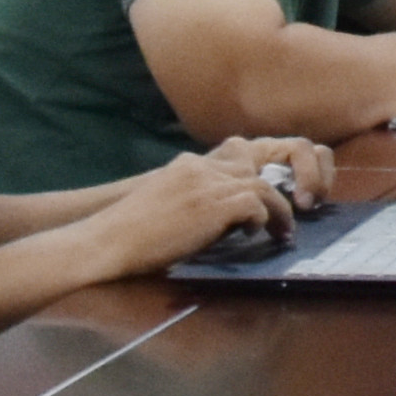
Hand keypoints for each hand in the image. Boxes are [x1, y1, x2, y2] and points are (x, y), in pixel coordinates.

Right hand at [123, 139, 333, 261]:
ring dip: (278, 210)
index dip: (259, 172)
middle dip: (278, 184)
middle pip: (256, 162)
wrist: (104, 243)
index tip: (269, 196)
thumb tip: (229, 219)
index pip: (238, 152)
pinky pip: (257, 204)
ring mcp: (206, 183)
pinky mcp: (211, 204)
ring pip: (263, 185)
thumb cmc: (129, 236)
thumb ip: (196, 200)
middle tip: (290, 209)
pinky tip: (256, 235)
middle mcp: (200, 166)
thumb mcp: (166, 206)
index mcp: (188, 165)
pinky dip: (264, 219)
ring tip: (282, 232)